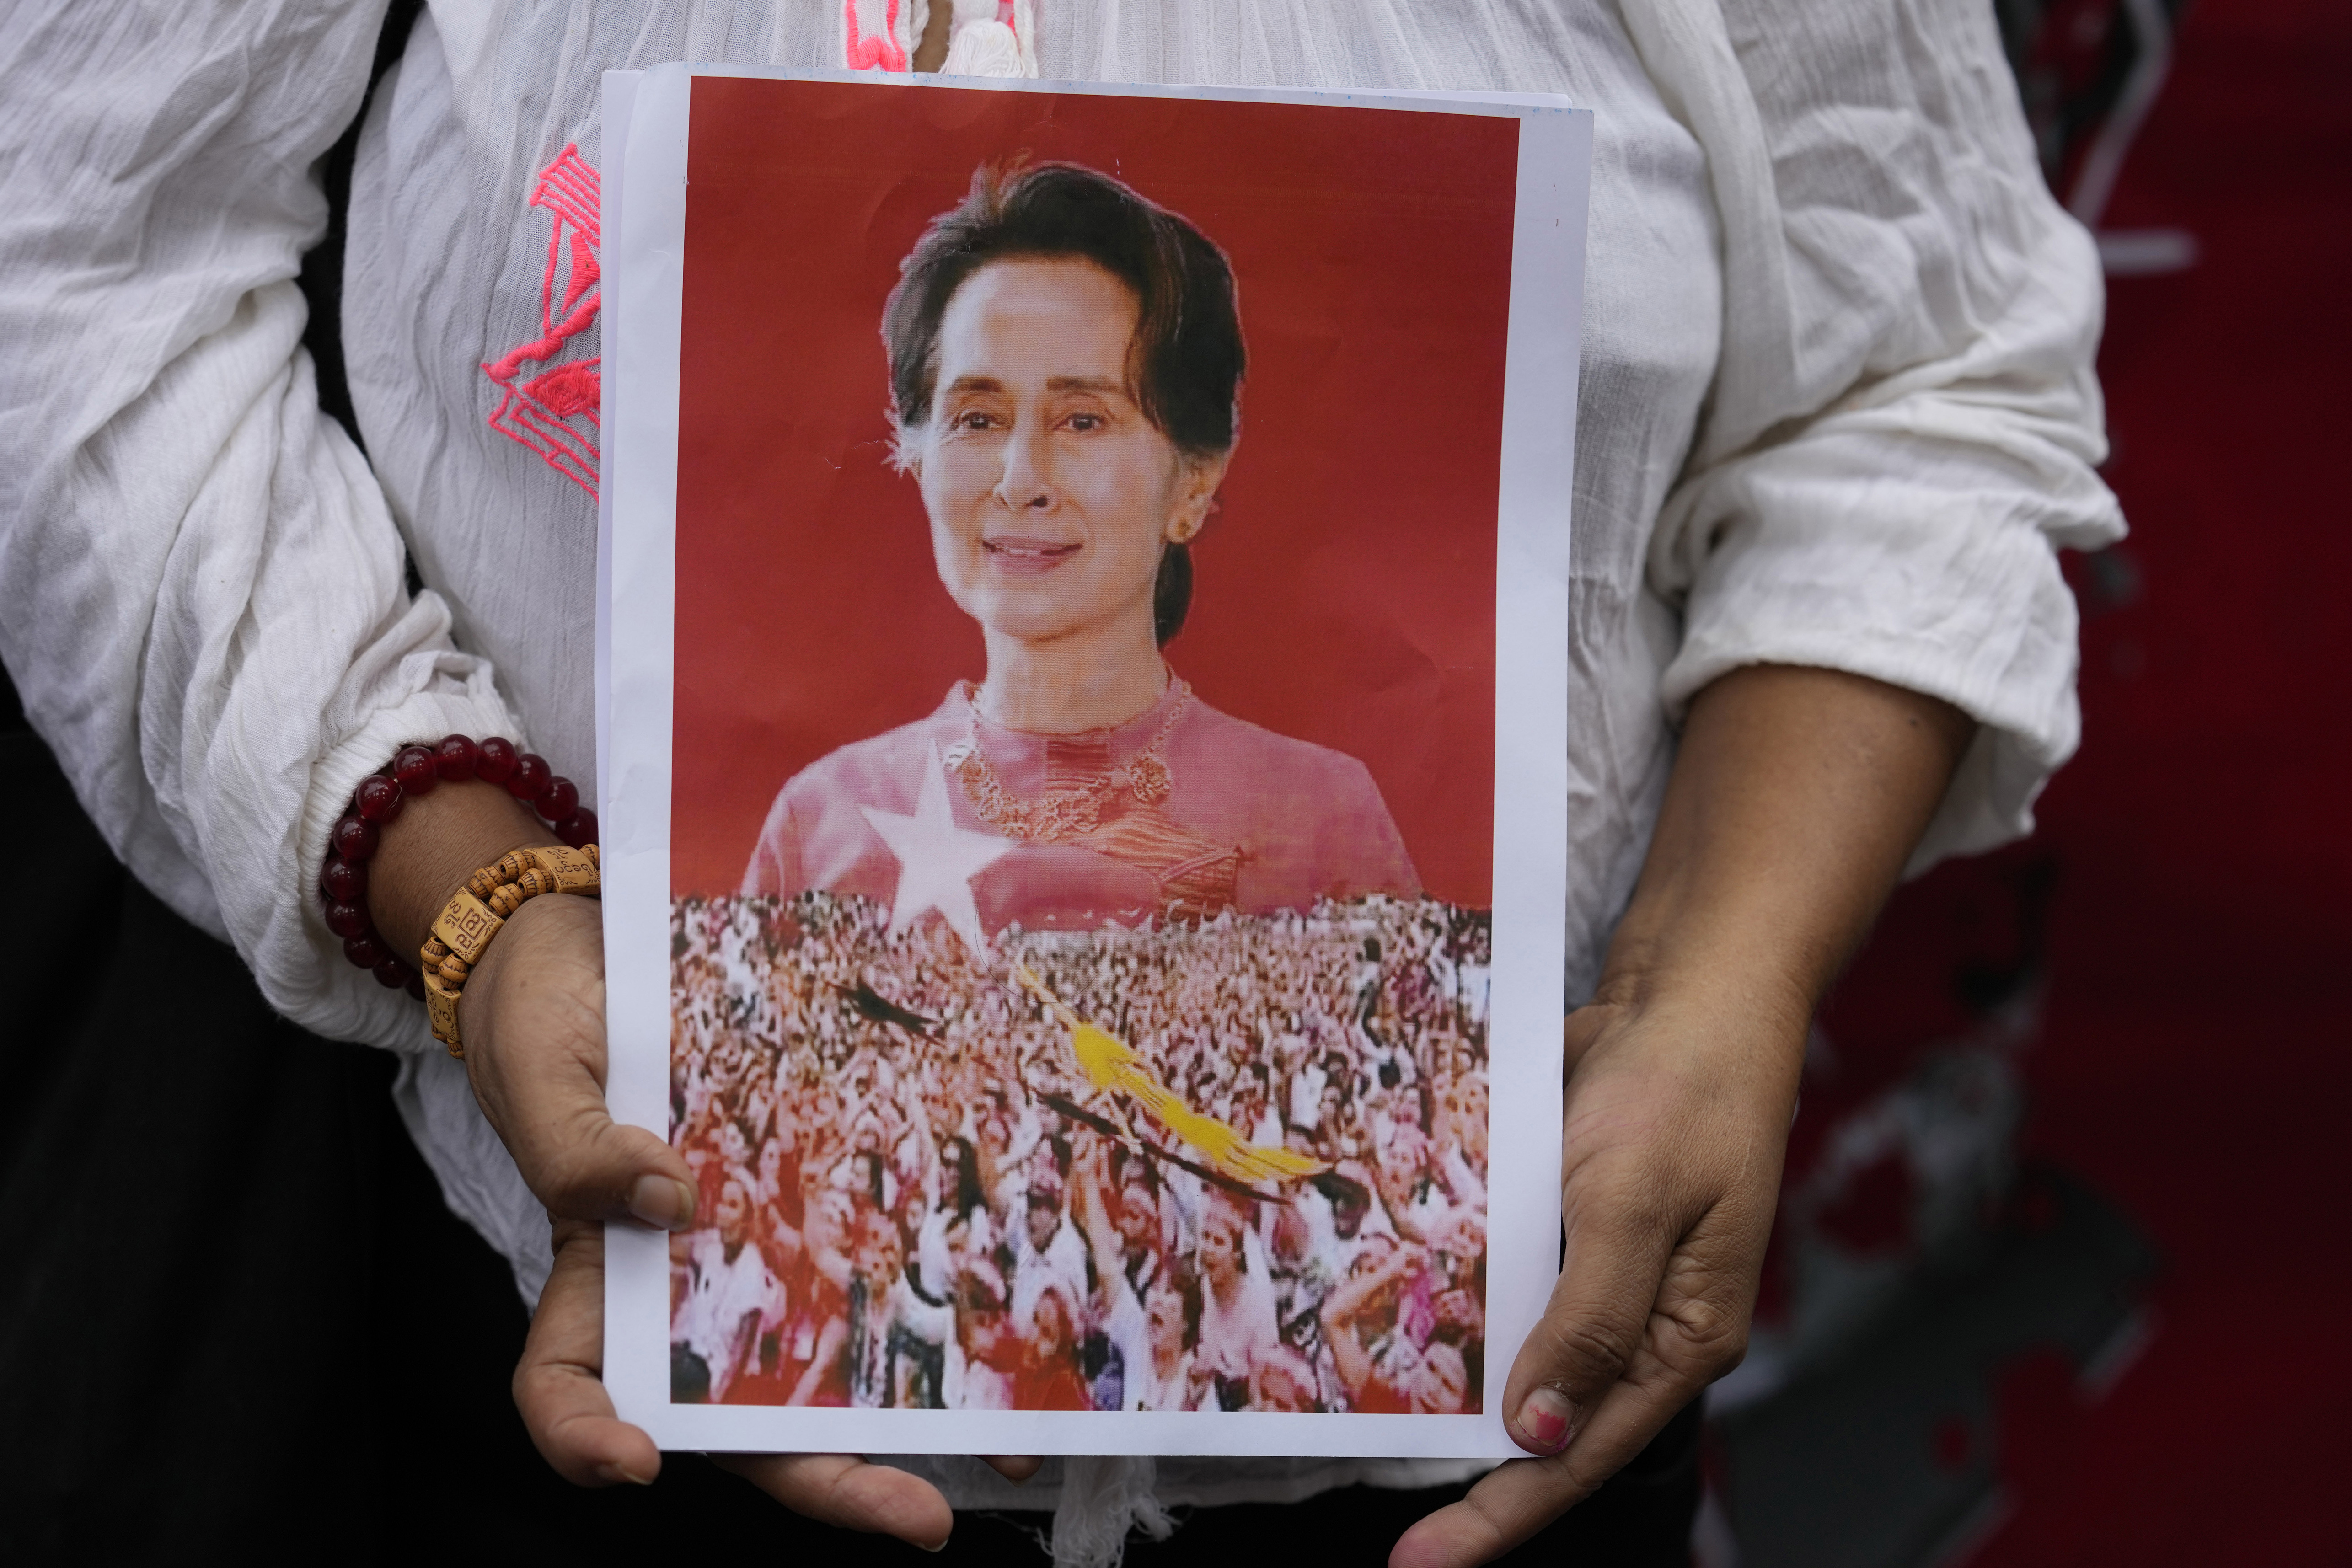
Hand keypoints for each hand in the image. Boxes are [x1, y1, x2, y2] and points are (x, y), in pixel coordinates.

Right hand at [462, 893, 960, 1548]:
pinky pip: (874, 1248)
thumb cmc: (542, 1012)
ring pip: (830, 1351)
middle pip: (740, 1409)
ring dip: (915, 1412)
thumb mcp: (538, 1065)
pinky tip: (1009, 1310)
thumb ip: (577, 1146)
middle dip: (827, 1474)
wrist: (590, 938)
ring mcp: (756, 1234)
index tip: (637, 1460)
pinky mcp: (815, 1179)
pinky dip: (935, 1291)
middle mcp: (683, 1276)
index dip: (590, 1439)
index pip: (571, 1384)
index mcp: (595, 1269)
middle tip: (920, 1514)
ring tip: (1011, 1440)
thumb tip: (667, 1200)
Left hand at [1390, 990, 1795, 1566]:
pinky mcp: (1572, 1226)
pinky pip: (1511, 1286)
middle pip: (1548, 1425)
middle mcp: (1644, 1322)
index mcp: (1681, 1337)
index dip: (1497, 1516)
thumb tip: (1535, 1432)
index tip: (1419, 1563)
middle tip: (1391, 1527)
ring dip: (1457, 1392)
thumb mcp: (1633, 1205)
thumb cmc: (1685, 1089)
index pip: (1577, 1454)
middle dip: (1471, 1473)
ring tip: (1373, 1433)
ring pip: (1521, 1358)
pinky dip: (1462, 1307)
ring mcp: (1606, 1275)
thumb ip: (1587, 1323)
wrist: (1692, 991)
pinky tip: (1399, 1316)